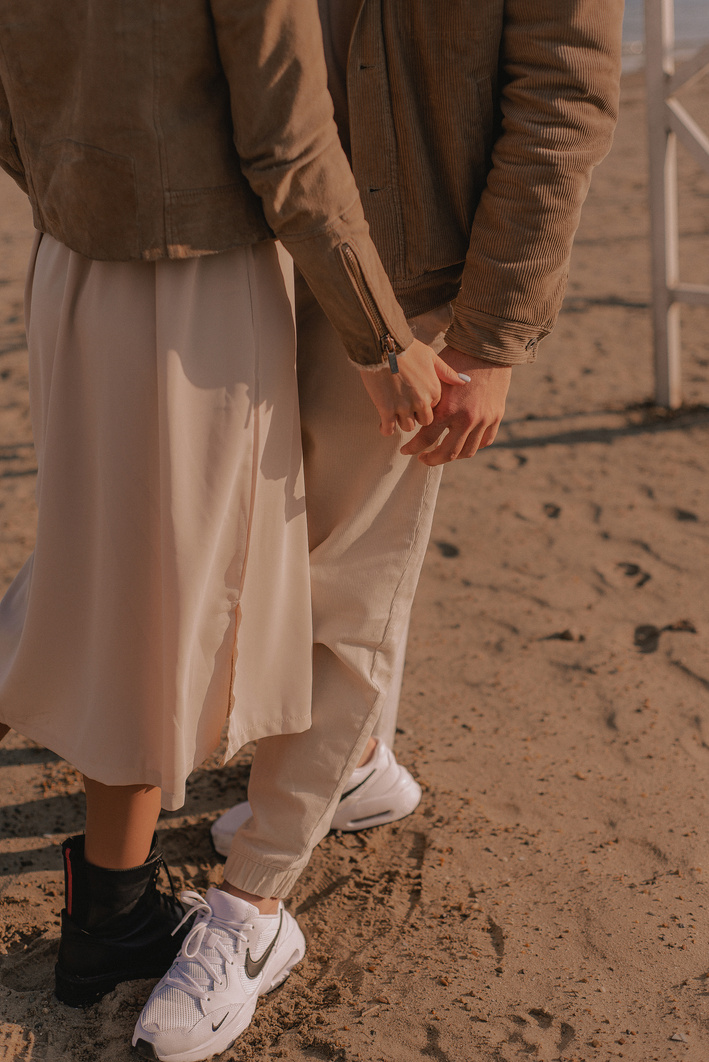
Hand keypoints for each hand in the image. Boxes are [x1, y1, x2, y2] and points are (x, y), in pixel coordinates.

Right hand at [358, 339, 463, 434]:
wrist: (383, 346)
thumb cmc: (407, 349)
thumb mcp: (431, 357)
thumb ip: (447, 372)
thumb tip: (465, 381)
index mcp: (434, 390)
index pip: (435, 407)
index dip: (425, 404)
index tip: (416, 398)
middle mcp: (422, 401)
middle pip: (424, 421)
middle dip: (416, 416)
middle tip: (405, 408)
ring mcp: (404, 407)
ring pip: (407, 427)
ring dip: (402, 422)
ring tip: (394, 414)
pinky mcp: (387, 409)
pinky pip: (389, 429)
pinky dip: (386, 429)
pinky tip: (383, 425)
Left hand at [400, 346, 510, 463]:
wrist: (487, 348)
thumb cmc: (457, 358)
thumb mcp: (435, 377)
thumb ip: (426, 400)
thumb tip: (410, 416)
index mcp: (448, 409)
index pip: (425, 440)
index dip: (412, 449)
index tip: (406, 451)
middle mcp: (466, 419)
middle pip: (447, 453)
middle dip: (432, 459)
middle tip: (423, 458)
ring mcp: (483, 420)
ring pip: (467, 451)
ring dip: (453, 456)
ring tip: (443, 452)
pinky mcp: (496, 417)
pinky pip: (485, 441)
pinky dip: (473, 446)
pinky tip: (463, 443)